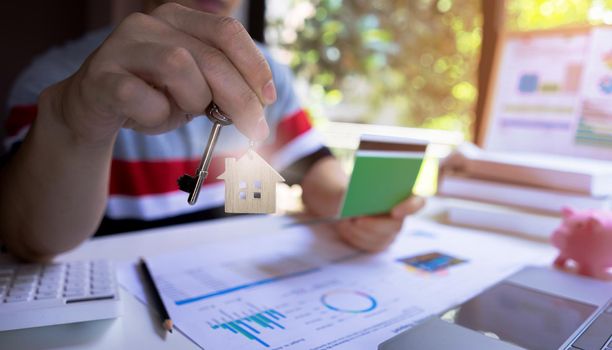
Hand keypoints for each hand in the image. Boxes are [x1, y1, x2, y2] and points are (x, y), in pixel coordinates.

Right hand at [43, 2, 275, 145]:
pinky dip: (155, 116)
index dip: (255, 66)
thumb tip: (260, 109)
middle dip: (241, 99)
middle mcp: (149, 24)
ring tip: (180, 110)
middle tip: (255, 131)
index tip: (269, 99)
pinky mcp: (100, 76)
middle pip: (210, 57)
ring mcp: (121, 46)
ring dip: (192, 101)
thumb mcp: (195, 90)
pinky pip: (140, 97)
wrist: (93, 108)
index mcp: (177, 18)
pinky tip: (148, 116)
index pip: (227, 32)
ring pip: (178, 67)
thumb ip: (224, 89)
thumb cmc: (152, 96)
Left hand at [335, 196, 425, 251]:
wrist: (345, 202)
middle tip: (357, 218)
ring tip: (346, 220)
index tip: (394, 211)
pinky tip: (346, 227)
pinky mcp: (379, 243)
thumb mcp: (357, 185)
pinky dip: (355, 236)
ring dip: (361, 230)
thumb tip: (363, 200)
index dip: (410, 208)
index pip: (418, 203)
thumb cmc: (355, 190)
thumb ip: (364, 190)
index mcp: (403, 196)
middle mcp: (401, 216)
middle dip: (374, 224)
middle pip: (395, 226)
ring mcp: (391, 232)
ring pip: (380, 238)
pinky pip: (370, 245)